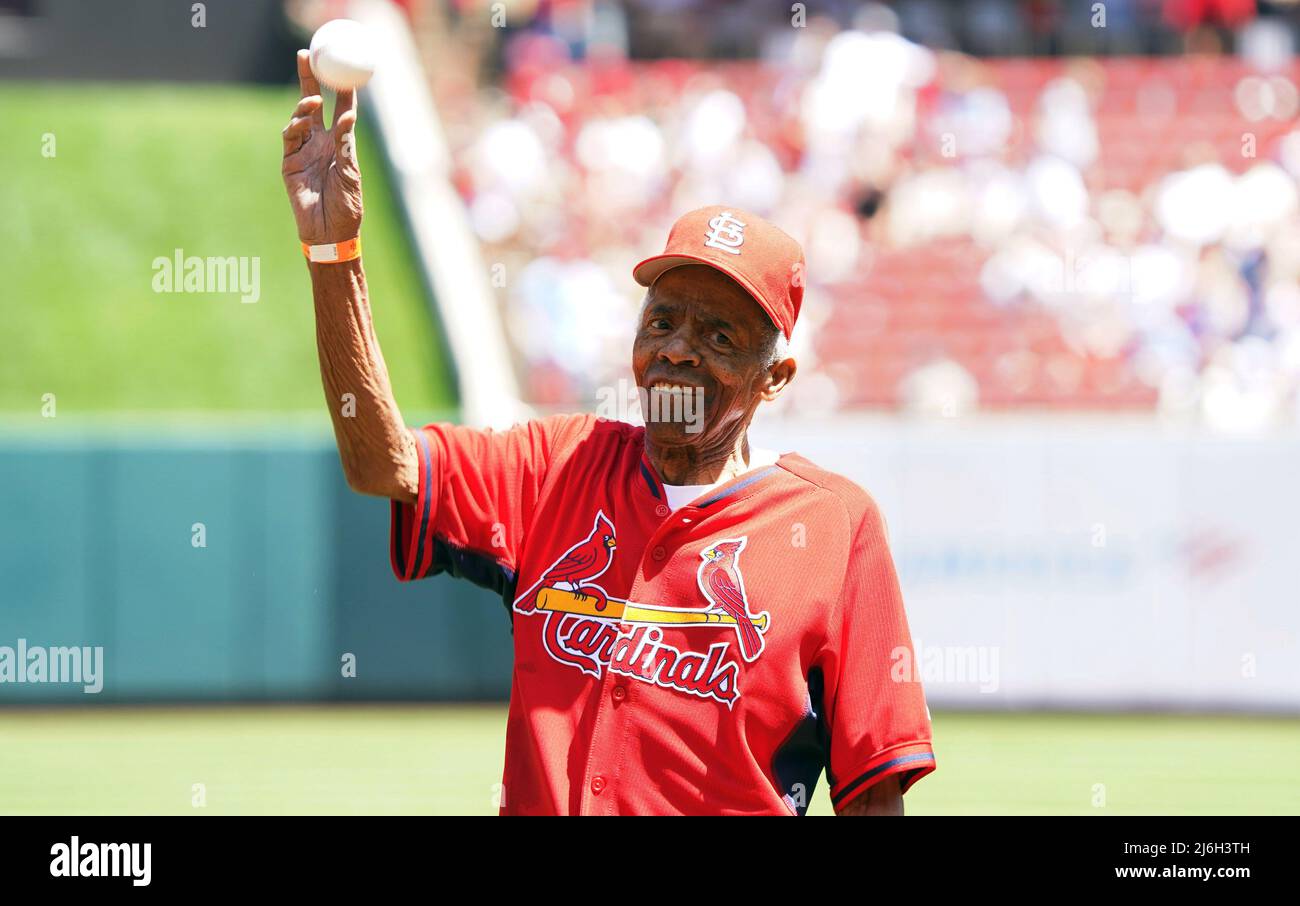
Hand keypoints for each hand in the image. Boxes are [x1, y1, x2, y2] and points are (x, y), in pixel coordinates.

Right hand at [282, 49, 361, 244]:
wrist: (330, 234)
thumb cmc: (347, 208)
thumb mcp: (351, 175)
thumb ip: (346, 146)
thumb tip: (347, 117)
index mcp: (341, 144)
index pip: (341, 109)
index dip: (341, 88)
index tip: (343, 67)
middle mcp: (321, 143)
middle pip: (314, 104)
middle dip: (310, 79)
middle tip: (307, 56)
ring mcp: (303, 151)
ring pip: (300, 118)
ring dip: (303, 105)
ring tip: (312, 100)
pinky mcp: (289, 163)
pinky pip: (289, 138)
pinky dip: (295, 126)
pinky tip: (303, 120)